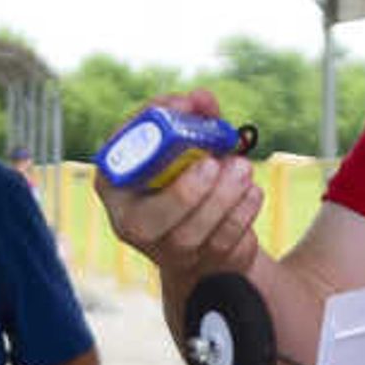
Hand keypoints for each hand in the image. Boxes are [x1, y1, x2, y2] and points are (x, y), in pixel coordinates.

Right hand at [98, 88, 260, 273]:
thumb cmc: (189, 168)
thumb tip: (202, 99)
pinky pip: (224, 244)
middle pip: (148, 222)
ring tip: (243, 168)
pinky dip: (243, 212)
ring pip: (190, 236)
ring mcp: (166, 252)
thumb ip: (191, 114)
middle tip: (217, 163)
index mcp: (114, 184)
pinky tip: (250, 191)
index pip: (117, 165)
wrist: (211, 218)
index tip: (186, 114)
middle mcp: (131, 224)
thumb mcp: (186, 138)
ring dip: (224, 198)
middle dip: (187, 191)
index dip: (151, 138)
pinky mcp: (203, 265)